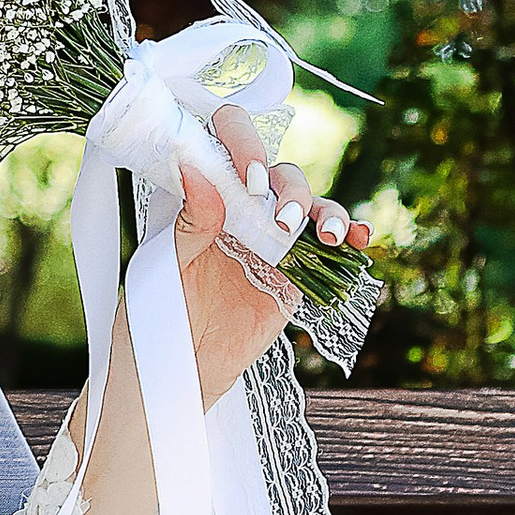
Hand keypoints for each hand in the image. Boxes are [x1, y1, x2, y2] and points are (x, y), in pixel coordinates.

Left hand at [76, 105, 371, 514]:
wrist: (177, 371)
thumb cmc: (156, 312)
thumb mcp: (164, 265)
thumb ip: (188, 221)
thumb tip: (194, 166)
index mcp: (203, 195)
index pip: (226, 144)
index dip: (243, 144)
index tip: (249, 175)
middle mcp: (240, 209)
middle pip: (279, 172)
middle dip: (288, 187)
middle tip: (279, 217)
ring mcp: (271, 240)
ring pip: (309, 205)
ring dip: (325, 208)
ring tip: (329, 233)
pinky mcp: (294, 273)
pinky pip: (326, 247)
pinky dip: (348, 234)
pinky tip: (357, 238)